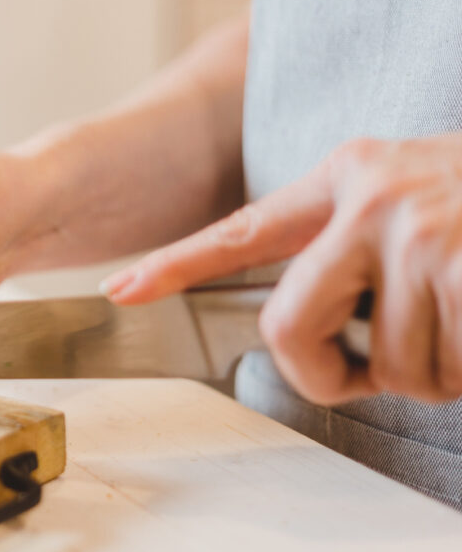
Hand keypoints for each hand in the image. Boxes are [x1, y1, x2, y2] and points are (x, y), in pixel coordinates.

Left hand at [102, 135, 461, 404]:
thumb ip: (349, 250)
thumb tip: (304, 334)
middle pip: (290, 327)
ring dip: (430, 372)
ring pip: (388, 365)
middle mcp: (372, 196)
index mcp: (346, 176)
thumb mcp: (411, 199)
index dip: (174, 265)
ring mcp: (421, 229)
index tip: (122, 289)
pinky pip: (447, 368)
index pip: (241, 230)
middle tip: (368, 371)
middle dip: (327, 374)